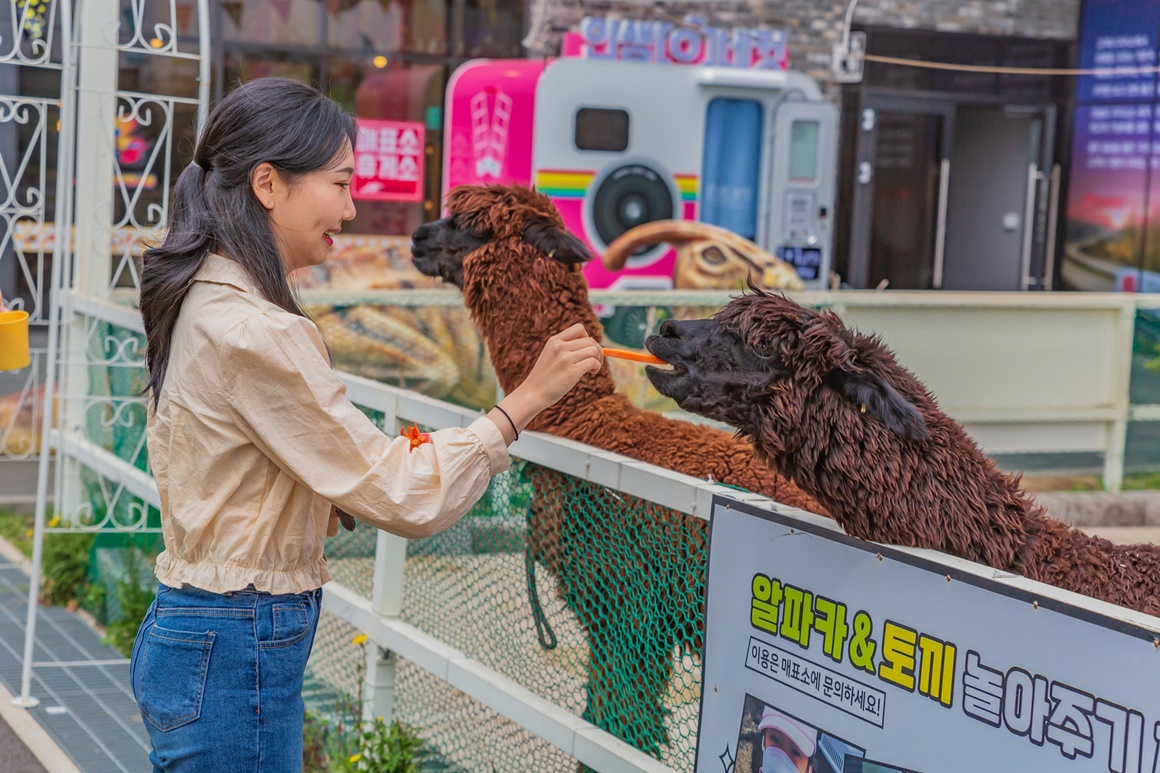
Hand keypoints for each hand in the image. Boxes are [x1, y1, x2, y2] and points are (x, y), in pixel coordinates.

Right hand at [487, 323, 602, 440]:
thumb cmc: (544, 378)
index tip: (585, 350)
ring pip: (594, 350)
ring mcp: (565, 359)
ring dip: (598, 359)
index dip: (588, 337)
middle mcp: (560, 347)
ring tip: (593, 369)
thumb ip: (565, 349)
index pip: (579, 328)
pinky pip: (593, 362)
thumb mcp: (550, 356)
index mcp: (554, 341)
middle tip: (595, 362)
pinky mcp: (572, 371)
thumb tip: (592, 347)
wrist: (533, 394)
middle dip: (597, 350)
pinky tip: (591, 373)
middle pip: (590, 340)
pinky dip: (596, 367)